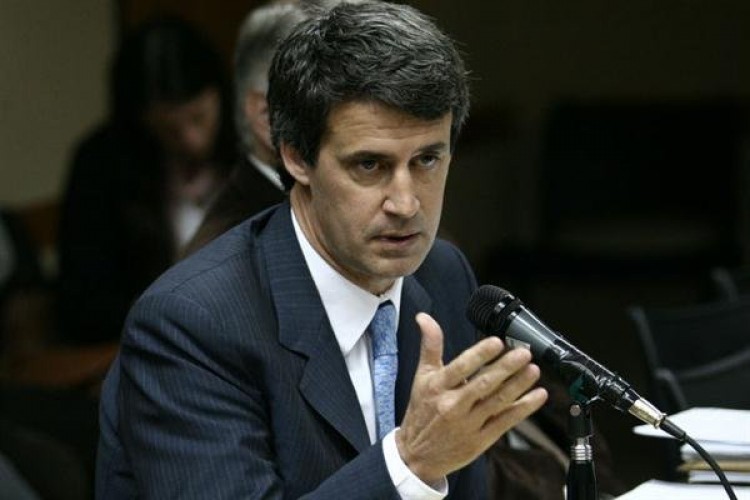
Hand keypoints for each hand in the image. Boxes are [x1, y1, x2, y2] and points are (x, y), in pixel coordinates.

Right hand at [395, 312, 547, 483]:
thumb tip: (424, 318)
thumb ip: (430, 346)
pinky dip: (523, 408)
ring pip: (497, 402)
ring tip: (533, 370)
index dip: (480, 355)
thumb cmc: (422, 411)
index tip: (497, 342)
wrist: (417, 455)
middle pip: (483, 384)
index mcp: (438, 387)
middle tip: (524, 353)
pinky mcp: (481, 440)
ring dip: (518, 385)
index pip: (461, 367)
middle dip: (506, 368)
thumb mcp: (421, 377)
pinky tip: (537, 396)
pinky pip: (505, 421)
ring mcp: (468, 424)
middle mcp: (453, 405)